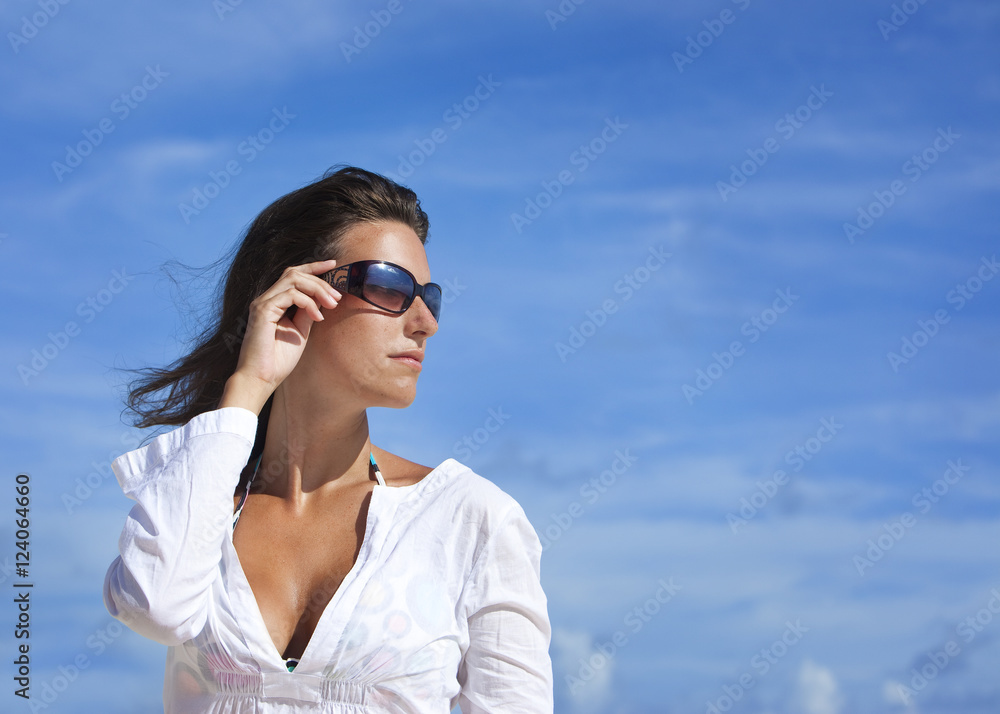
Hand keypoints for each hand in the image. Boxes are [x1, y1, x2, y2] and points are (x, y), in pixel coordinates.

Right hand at [223, 260, 341, 409]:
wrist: (262, 378)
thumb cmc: (279, 360)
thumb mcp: (300, 331)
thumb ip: (308, 313)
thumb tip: (323, 298)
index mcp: (274, 302)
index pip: (293, 275)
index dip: (313, 267)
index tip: (333, 265)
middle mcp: (267, 299)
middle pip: (294, 273)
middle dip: (320, 279)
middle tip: (337, 296)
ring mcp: (263, 303)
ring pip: (293, 279)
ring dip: (317, 289)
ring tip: (332, 304)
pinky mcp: (262, 310)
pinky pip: (290, 295)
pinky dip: (308, 303)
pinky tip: (317, 317)